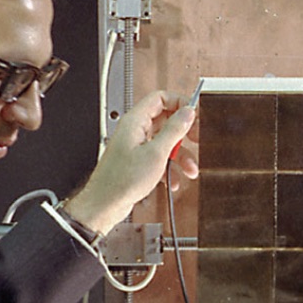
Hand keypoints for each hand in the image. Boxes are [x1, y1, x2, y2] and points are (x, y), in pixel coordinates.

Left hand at [63, 90, 199, 233]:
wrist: (106, 204)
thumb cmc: (121, 180)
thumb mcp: (156, 153)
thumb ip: (174, 130)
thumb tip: (187, 113)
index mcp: (136, 121)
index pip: (160, 98)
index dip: (179, 103)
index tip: (193, 115)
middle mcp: (135, 131)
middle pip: (166, 122)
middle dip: (183, 134)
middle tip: (196, 139)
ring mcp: (136, 146)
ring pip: (165, 143)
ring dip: (180, 157)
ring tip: (189, 169)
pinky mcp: (137, 162)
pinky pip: (159, 159)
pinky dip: (169, 169)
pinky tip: (173, 180)